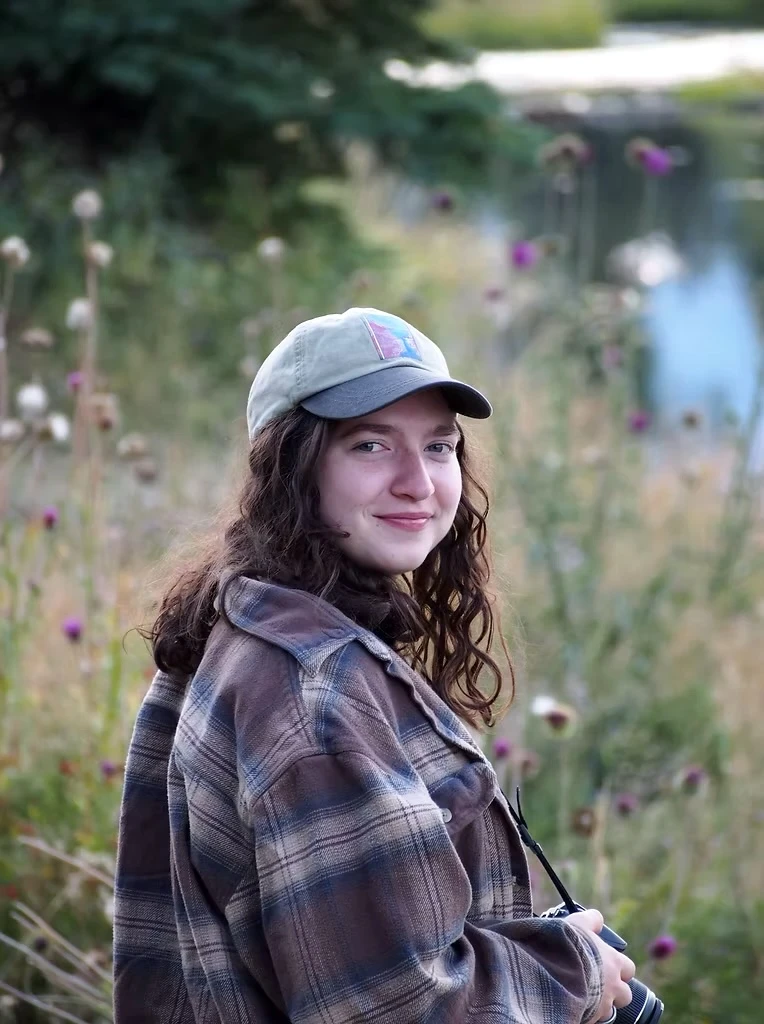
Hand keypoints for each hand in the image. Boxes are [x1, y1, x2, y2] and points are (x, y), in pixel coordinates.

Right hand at [565, 908, 635, 1022]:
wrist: (555, 971)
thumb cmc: (569, 946)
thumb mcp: (579, 924)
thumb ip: (591, 920)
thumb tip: (597, 918)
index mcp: (613, 962)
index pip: (628, 968)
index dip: (619, 968)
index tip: (608, 964)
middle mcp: (613, 986)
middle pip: (626, 995)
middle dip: (615, 991)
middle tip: (598, 984)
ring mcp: (603, 1005)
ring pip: (609, 1010)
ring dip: (600, 1005)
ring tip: (583, 996)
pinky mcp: (590, 1018)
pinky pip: (592, 1019)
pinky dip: (586, 1013)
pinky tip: (575, 1004)